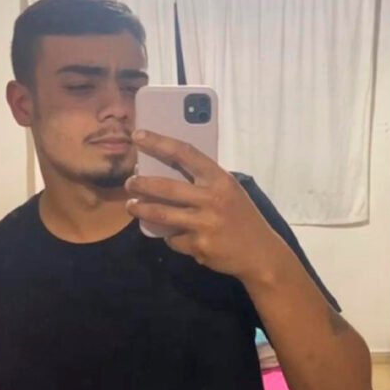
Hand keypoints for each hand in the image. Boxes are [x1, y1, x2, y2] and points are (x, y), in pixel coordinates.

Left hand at [125, 129, 290, 282]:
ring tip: (131, 205)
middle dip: (142, 184)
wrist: (260, 253)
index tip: (138, 135)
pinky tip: (173, 234)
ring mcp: (205, 224)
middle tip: (129, 182)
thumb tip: (166, 172)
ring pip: (161, 215)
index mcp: (220, 180)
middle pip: (166, 187)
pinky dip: (169, 236)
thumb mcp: (229, 191)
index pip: (185, 153)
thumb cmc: (241, 216)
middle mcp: (212, 199)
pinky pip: (173, 239)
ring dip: (141, 209)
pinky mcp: (199, 246)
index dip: (159, 142)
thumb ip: (203, 182)